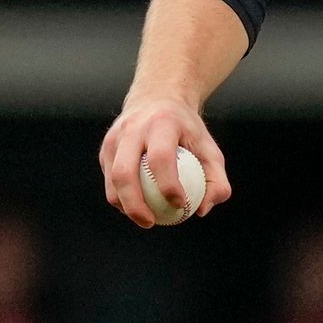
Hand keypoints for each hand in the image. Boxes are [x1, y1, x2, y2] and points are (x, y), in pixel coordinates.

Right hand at [97, 88, 231, 227]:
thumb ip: (217, 181)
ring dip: (125, 204)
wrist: (157, 99)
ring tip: (145, 219)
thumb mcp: (211, 150)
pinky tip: (138, 208)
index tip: (182, 206)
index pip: (160, 158)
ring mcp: (114, 137)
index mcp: (162, 124)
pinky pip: (110, 178)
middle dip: (135, 203)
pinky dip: (121, 197)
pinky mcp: (105, 147)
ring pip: (112, 178)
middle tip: (151, 222)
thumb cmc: (189, 132)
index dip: (169, 185)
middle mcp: (132, 129)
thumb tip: (202, 210)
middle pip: (125, 172)